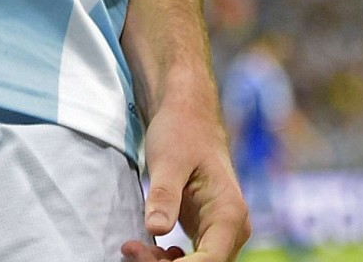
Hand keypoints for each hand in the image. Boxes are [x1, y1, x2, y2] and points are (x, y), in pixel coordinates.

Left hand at [118, 89, 249, 261]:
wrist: (188, 116)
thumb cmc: (181, 132)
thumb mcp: (168, 161)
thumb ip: (164, 195)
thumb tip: (156, 229)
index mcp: (229, 212)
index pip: (211, 261)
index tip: (144, 257)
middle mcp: (232, 228)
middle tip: (131, 249)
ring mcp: (221, 232)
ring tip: (133, 247)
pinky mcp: (206, 231)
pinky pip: (191, 259)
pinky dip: (167, 260)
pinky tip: (145, 246)